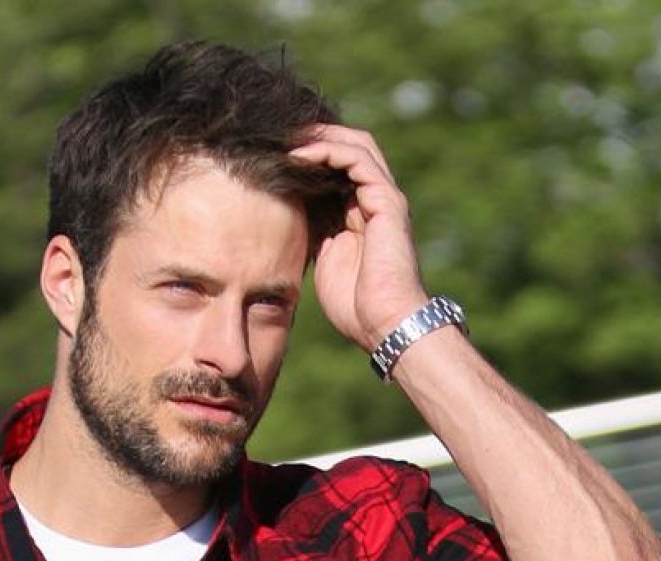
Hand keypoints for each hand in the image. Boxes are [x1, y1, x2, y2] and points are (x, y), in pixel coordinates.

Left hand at [290, 124, 427, 351]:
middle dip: (313, 136)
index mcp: (360, 214)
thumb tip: (285, 215)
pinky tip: (300, 155)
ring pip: (354, 145)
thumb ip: (314, 232)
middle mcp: (374, 200)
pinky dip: (328, 151)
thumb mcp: (324, 260)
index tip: (273, 153)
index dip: (307, 156)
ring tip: (286, 137)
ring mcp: (384, 198)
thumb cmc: (356, 307)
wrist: (384, 325)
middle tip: (278, 134)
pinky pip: (357, 160)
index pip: (336, 169)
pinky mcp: (387, 201)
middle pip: (347, 148)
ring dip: (319, 136)